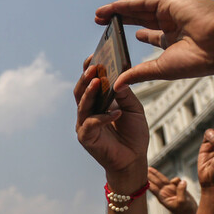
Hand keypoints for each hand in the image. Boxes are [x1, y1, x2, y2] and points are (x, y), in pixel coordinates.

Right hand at [75, 58, 149, 186]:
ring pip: (82, 105)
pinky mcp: (86, 138)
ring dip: (89, 93)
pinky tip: (116, 113)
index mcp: (97, 102)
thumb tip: (118, 79)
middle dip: (85, 78)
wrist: (133, 158)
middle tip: (92, 66)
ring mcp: (85, 125)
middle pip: (80, 91)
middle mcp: (87, 112)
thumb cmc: (133, 133)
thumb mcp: (133, 108)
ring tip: (96, 81)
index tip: (93, 55)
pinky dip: (103, 117)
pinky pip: (92, 124)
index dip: (89, 70)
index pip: (89, 83)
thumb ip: (124, 95)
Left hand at [96, 0, 213, 88]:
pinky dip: (125, 5)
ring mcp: (171, 11)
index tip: (116, 40)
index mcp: (174, 40)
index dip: (132, 36)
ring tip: (99, 15)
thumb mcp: (161, 69)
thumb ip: (138, 74)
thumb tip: (117, 85)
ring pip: (138, 9)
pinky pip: (142, 2)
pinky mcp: (169, 2)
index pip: (149, 35)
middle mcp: (172, 23)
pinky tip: (110, 8)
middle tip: (100, 24)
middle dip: (119, 21)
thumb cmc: (200, 59)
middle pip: (139, 19)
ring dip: (117, 11)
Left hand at [147, 167, 196, 213]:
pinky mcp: (177, 188)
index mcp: (162, 197)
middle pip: (156, 182)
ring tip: (150, 168)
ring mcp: (171, 190)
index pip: (153, 188)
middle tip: (143, 169)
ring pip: (163, 179)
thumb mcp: (182, 202)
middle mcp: (165, 192)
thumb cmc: (184, 210)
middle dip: (150, 175)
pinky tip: (180, 182)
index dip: (148, 182)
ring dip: (157, 174)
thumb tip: (181, 181)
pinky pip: (176, 181)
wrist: (190, 213)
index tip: (142, 177)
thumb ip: (181, 191)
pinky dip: (177, 180)